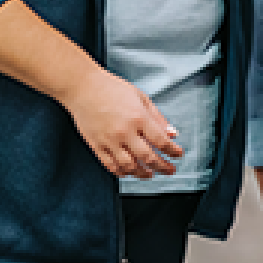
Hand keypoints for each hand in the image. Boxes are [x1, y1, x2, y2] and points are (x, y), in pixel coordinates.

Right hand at [60, 65, 182, 178]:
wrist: (83, 88)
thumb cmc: (112, 89)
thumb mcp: (141, 97)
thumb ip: (157, 117)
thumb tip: (171, 133)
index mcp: (139, 117)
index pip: (161, 141)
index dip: (173, 151)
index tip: (179, 155)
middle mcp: (125, 132)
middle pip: (148, 157)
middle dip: (162, 166)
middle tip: (170, 170)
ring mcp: (109, 141)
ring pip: (129, 166)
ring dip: (143, 173)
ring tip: (150, 174)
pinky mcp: (96, 146)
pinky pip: (110, 165)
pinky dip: (122, 172)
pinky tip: (129, 172)